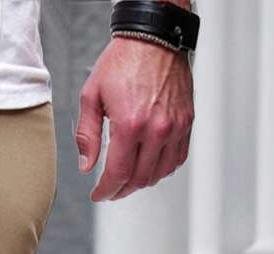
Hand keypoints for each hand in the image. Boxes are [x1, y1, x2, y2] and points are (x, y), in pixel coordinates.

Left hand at [76, 38, 193, 201]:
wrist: (154, 37)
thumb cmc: (124, 60)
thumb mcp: (92, 96)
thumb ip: (87, 135)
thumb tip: (87, 165)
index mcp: (130, 124)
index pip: (118, 173)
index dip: (106, 191)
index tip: (99, 195)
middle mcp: (156, 128)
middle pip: (139, 179)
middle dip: (121, 190)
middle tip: (111, 190)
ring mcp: (175, 126)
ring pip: (160, 173)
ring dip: (142, 182)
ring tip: (128, 180)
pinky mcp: (186, 121)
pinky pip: (177, 158)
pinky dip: (162, 169)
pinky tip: (150, 167)